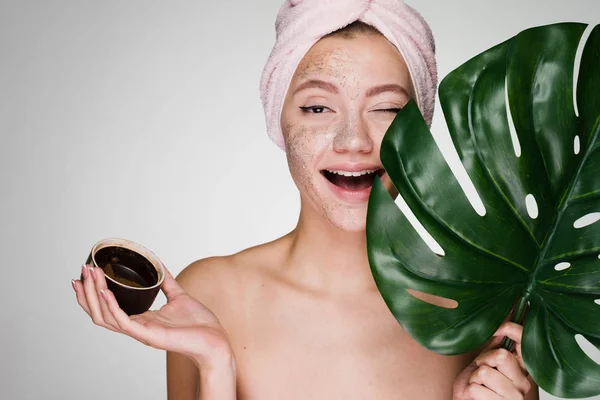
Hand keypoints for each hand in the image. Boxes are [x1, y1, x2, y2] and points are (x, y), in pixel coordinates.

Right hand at [72, 264, 232, 368]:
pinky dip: (111, 306)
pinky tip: (105, 291)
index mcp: (141, 318)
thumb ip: (166, 281)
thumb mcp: (178, 296)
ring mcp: (140, 331)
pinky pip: (122, 321)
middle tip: (82, 270)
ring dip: (94, 296)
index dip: (93, 293)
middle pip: (99, 312)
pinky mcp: (147, 334)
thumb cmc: (199, 324)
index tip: (87, 274)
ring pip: (105, 317)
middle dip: (87, 292)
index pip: (107, 308)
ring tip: (89, 276)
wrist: (214, 338)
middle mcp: (136, 326)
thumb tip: (158, 264)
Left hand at [453, 322, 531, 399]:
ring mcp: (515, 396)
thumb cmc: (475, 382)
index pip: (526, 342)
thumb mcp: (486, 359)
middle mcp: (523, 382)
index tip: (496, 328)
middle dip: (483, 360)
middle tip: (481, 369)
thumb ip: (496, 344)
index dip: (511, 329)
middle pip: (501, 356)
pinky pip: (476, 389)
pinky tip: (476, 394)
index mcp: (522, 367)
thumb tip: (505, 315)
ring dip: (475, 376)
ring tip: (478, 382)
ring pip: (486, 372)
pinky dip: (470, 389)